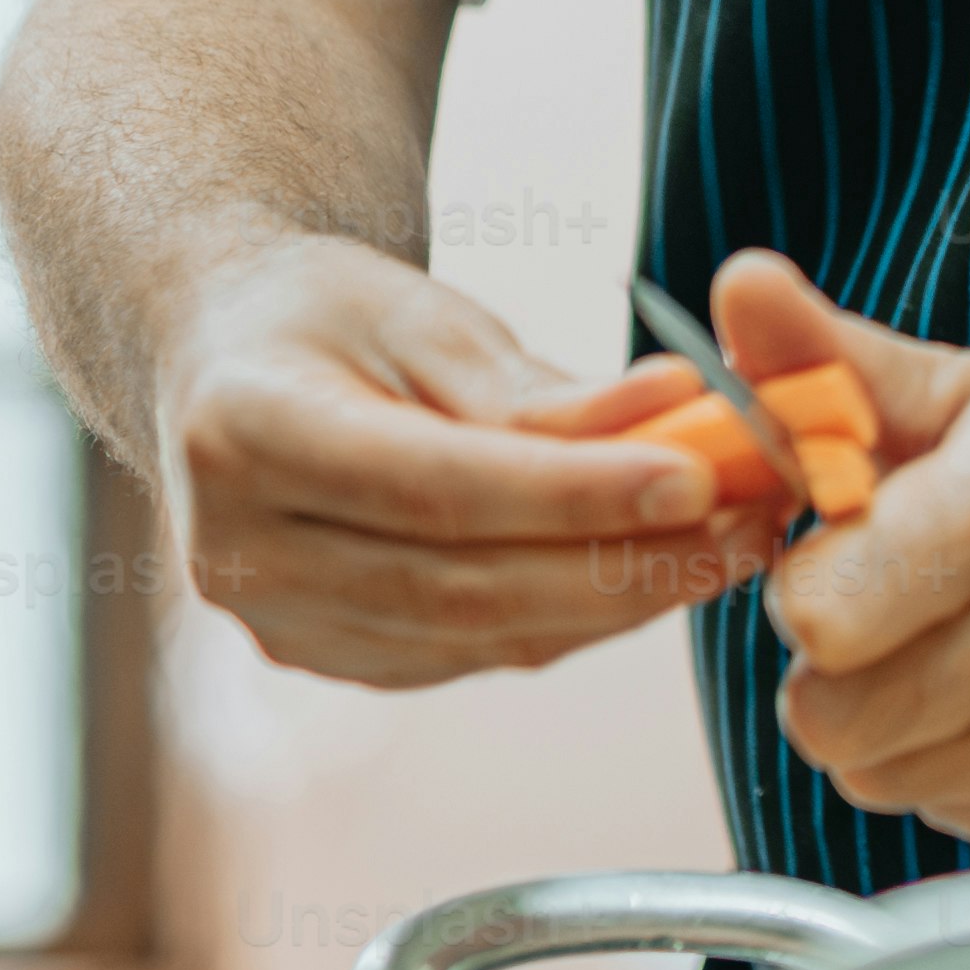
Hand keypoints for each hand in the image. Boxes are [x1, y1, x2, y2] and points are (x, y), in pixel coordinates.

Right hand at [151, 233, 775, 686]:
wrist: (222, 358)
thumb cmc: (324, 314)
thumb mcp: (419, 311)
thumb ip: (537, 386)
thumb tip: (678, 410)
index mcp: (245, 432)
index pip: (434, 486)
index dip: (571, 495)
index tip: (697, 476)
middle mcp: (238, 549)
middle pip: (460, 585)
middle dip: (620, 562)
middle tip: (747, 523)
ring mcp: (273, 622)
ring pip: (476, 635)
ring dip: (618, 599)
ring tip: (729, 543)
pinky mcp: (321, 658)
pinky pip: (469, 653)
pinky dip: (572, 619)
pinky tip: (653, 573)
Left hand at [739, 258, 969, 853]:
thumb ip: (842, 364)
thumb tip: (738, 290)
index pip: (816, 616)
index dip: (812, 588)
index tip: (853, 558)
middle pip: (833, 717)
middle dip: (842, 666)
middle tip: (903, 614)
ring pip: (885, 778)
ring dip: (898, 725)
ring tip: (969, 655)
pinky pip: (959, 817)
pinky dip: (967, 770)